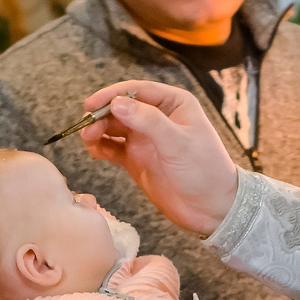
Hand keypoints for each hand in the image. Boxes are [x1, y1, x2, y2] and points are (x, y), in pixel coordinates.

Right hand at [77, 81, 240, 234]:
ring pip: (114, 127)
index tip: (91, 105)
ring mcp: (146, 139)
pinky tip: (94, 151)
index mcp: (174, 104)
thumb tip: (117, 103)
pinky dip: (101, 147)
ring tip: (88, 140)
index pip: (137, 91)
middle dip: (102, 115)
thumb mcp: (178, 143)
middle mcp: (158, 117)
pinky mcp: (137, 159)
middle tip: (87, 127)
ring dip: (98, 130)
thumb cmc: (205, 171)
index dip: (112, 95)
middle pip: (121, 108)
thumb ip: (148, 122)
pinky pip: (113, 148)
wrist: (212, 208)